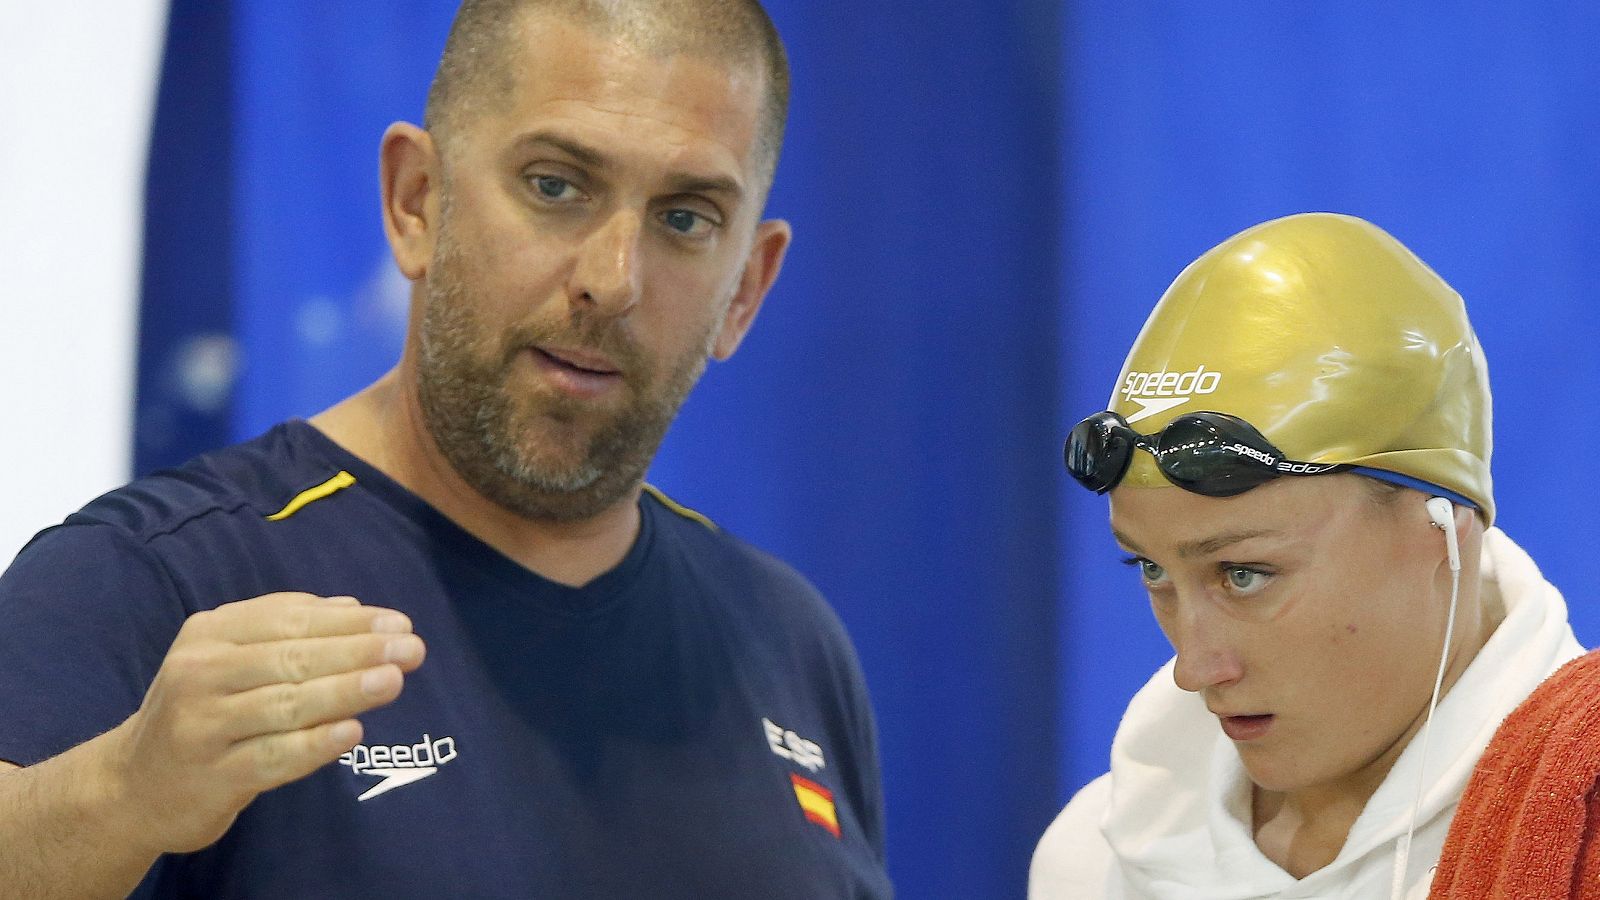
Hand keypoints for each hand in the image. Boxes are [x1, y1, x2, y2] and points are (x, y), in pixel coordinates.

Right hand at [99, 592, 425, 853]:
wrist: (134, 785)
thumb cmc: (205, 711)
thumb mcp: (231, 658)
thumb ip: (286, 629)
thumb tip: (354, 608)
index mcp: (210, 633)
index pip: (289, 620)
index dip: (348, 622)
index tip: (400, 624)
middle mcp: (200, 673)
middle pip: (291, 658)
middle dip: (357, 651)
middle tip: (411, 649)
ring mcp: (202, 727)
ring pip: (285, 705)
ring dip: (345, 691)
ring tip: (393, 681)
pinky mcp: (212, 777)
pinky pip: (272, 758)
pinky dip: (314, 745)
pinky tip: (352, 732)